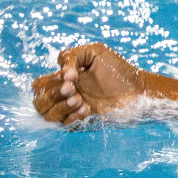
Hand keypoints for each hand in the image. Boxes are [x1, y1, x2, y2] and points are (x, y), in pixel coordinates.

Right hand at [31, 43, 146, 124]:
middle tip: (74, 89)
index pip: (39, 85)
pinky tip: (88, 108)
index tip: (72, 75)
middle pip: (39, 101)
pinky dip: (72, 116)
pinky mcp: (81, 124)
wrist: (138, 90)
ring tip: (81, 99)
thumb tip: (62, 74)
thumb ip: (71, 55)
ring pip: (46, 115)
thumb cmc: (119, 71)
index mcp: (64, 80)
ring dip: (60, 106)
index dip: (50, 80)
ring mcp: (72, 112)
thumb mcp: (95, 52)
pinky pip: (63, 125)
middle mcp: (65, 97)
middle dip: (53, 94)